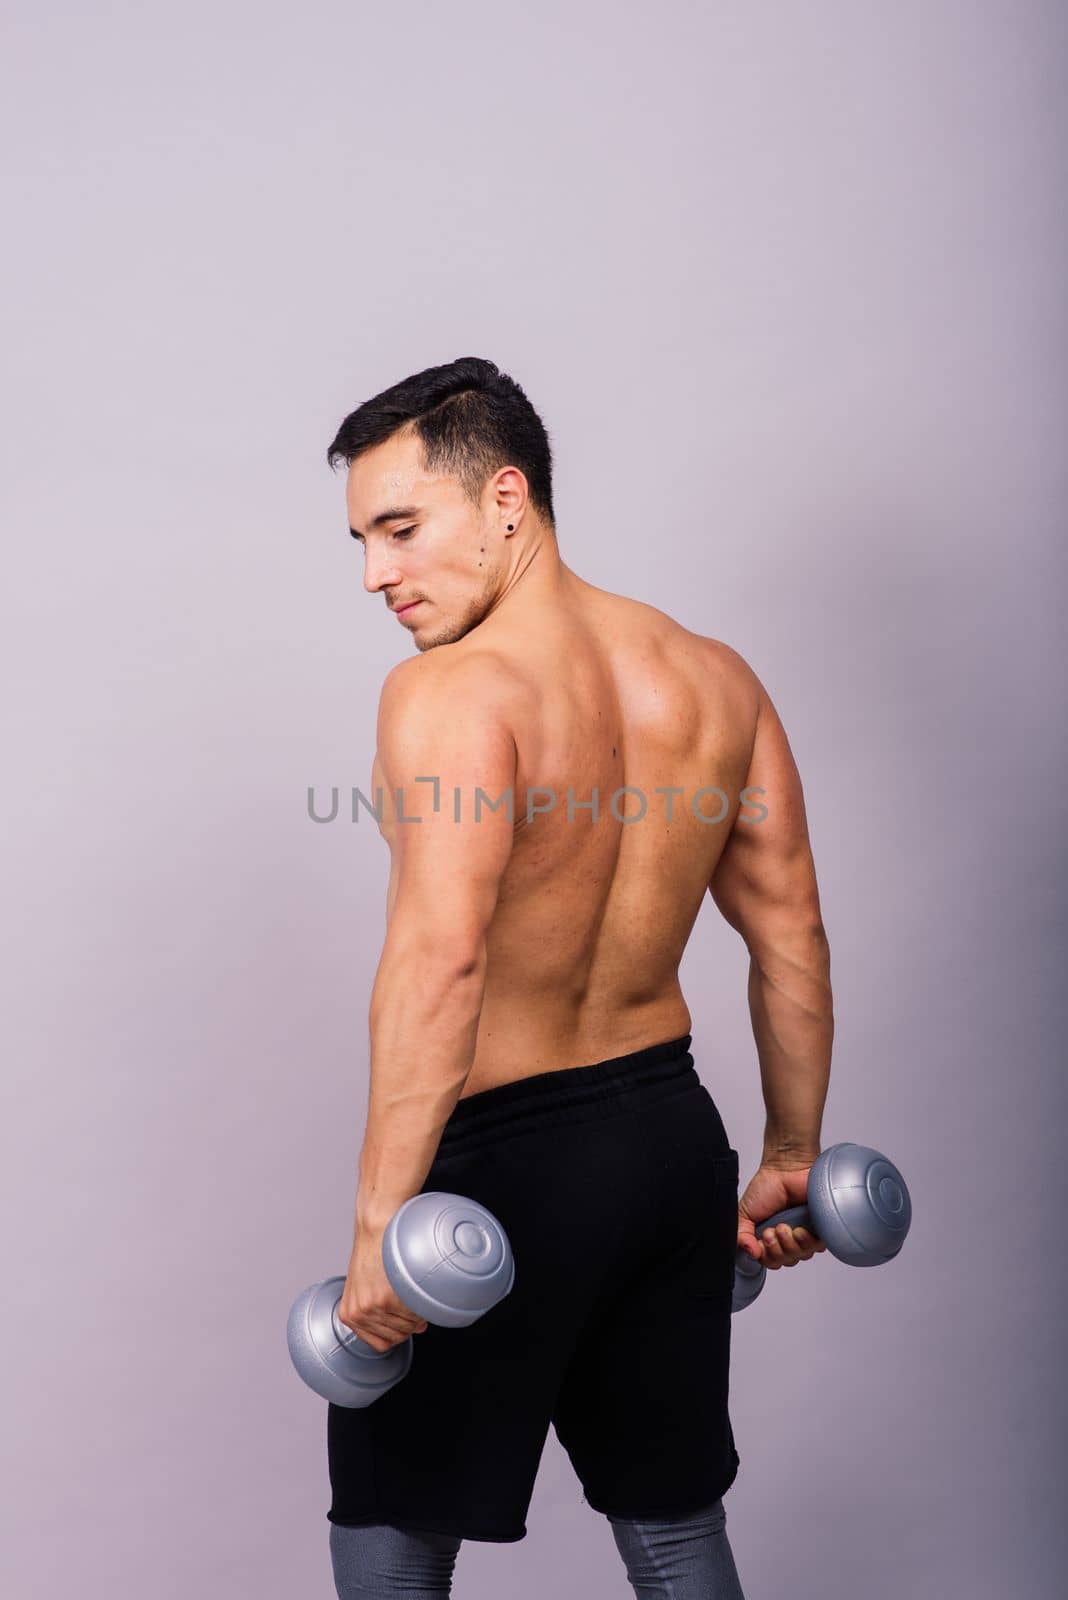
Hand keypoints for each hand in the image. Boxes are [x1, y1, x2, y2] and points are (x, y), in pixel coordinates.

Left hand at [336, 1224, 431, 1352]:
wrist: (377, 1224)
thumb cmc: (374, 1250)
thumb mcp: (368, 1284)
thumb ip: (385, 1312)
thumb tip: (417, 1329)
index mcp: (349, 1315)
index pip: (380, 1344)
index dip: (398, 1332)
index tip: (403, 1317)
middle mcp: (359, 1314)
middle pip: (397, 1337)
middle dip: (409, 1322)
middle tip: (409, 1298)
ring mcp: (373, 1307)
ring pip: (408, 1327)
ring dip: (416, 1312)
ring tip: (409, 1287)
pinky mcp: (387, 1298)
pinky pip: (414, 1314)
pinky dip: (420, 1302)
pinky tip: (413, 1284)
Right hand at [736, 1161, 827, 1269]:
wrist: (786, 1168)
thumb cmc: (767, 1186)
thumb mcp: (744, 1213)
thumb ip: (740, 1236)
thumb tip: (750, 1253)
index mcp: (771, 1237)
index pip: (771, 1261)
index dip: (766, 1256)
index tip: (762, 1240)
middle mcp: (789, 1238)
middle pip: (786, 1261)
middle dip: (777, 1249)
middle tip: (773, 1230)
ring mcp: (805, 1234)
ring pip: (801, 1256)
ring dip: (790, 1244)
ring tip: (785, 1227)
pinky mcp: (821, 1228)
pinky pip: (817, 1247)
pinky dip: (807, 1242)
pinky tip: (800, 1229)